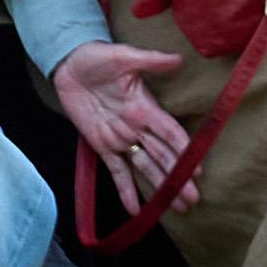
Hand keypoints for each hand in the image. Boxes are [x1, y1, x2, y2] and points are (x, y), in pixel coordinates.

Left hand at [49, 34, 193, 216]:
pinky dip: (126, 190)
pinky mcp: (101, 146)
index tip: (197, 168)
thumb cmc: (98, 57)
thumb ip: (149, 61)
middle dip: (178, 177)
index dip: (184, 150)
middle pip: (163, 156)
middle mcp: (137, 127)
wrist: (69, 63)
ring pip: (145, 168)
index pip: (170, 132)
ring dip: (161, 187)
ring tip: (178, 207)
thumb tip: (177, 58)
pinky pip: (116, 171)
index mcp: (145, 107)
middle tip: (193, 199)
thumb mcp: (123, 56)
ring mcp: (120, 138)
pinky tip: (135, 210)